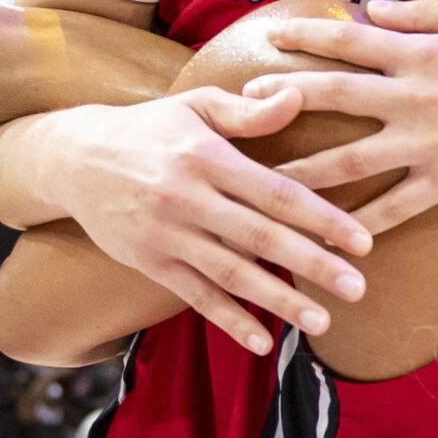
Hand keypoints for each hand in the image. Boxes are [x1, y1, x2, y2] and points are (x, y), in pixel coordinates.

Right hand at [28, 89, 370, 354]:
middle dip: (312, 265)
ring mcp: (167, 236)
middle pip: (260, 238)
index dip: (322, 218)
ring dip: (278, 301)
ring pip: (232, 275)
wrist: (75, 159)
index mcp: (207, 157)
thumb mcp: (196, 106)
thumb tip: (298, 96)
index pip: (276, 191)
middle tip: (358, 288)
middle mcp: (187, 198)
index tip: (363, 241)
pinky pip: (196, 296)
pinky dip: (230, 321)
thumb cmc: (150, 128)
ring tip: (321, 322)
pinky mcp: (151, 263)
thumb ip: (248, 111)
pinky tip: (263, 342)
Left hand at [245, 0, 437, 235]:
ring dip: (302, 175)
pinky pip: (395, 207)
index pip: (350, 40)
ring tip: (262, 187)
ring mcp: (429, 144)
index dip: (305, 38)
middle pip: (334, 98)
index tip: (269, 38)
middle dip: (283, 102)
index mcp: (422, 53)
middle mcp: (416, 97)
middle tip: (241, 111)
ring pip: (351, 162)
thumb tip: (375, 8)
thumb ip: (425, 12)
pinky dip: (363, 224)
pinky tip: (332, 238)